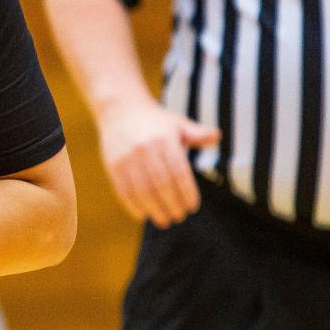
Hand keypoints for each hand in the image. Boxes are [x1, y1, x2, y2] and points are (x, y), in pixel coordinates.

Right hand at [97, 100, 219, 227]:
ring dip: (154, 209)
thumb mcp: (177, 123)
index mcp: (164, 140)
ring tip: (163, 220)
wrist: (119, 109)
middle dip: (172, 205)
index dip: (187, 193)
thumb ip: (197, 133)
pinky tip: (143, 214)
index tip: (193, 207)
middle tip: (179, 216)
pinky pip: (123, 190)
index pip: (179, 173)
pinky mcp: (113, 165)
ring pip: (142, 191)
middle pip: (161, 185)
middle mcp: (144, 149)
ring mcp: (127, 158)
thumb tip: (217, 136)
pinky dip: (133, 206)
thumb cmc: (155, 121)